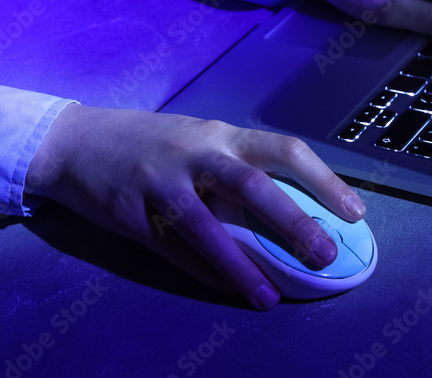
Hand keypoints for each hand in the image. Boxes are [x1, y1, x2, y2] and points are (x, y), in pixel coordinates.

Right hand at [25, 104, 365, 309]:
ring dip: (244, 265)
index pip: (283, 149)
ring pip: (208, 226)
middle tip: (325, 255)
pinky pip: (173, 250)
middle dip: (293, 222)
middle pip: (252, 186)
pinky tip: (228, 292)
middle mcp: (194, 152)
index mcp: (220, 134)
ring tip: (271, 297)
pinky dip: (203, 273)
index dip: (323, 180)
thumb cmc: (152, 144)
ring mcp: (159, 182)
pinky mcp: (130, 213)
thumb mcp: (198, 141)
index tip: (355, 212)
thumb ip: (238, 170)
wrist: (75, 141)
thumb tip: (296, 213)